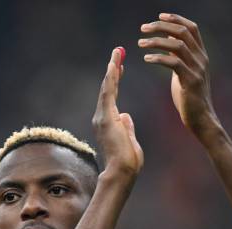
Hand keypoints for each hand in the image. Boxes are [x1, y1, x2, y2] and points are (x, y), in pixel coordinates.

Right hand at [92, 47, 143, 178]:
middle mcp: (102, 118)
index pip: (112, 97)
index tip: (120, 67)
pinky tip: (114, 65)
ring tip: (117, 53)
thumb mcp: (129, 140)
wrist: (122, 172)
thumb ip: (127, 127)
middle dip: (113, 70)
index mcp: (109, 123)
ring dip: (112, 69)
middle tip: (118, 52)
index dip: (116, 81)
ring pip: (106, 89)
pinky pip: (108, 94)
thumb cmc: (128, 162)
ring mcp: (102, 118)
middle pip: (107, 89)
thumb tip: (126, 116)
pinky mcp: (106, 118)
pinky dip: (111, 79)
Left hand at [139, 13, 222, 141]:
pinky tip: (146, 58)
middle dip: (162, 26)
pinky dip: (159, 58)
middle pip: (183, 32)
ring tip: (140, 43)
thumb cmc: (190, 98)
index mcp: (201, 55)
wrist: (201, 119)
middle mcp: (202, 59)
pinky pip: (174, 63)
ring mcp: (197, 70)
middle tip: (143, 28)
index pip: (191, 28)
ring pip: (177, 45)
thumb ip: (179, 57)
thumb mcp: (184, 72)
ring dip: (156, 41)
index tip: (159, 16)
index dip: (176, 19)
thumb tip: (167, 41)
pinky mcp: (190, 81)